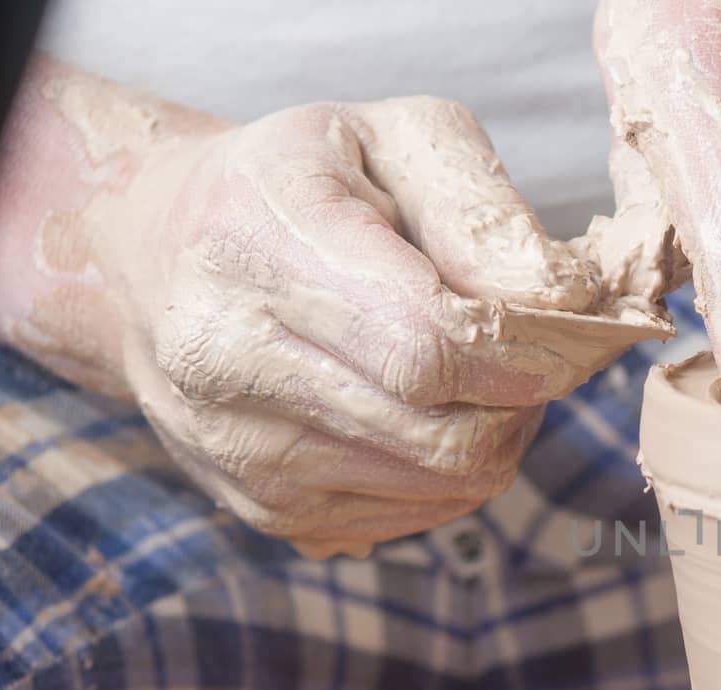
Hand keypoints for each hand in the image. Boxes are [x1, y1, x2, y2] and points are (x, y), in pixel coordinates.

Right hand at [93, 95, 668, 556]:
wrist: (153, 252)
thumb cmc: (300, 184)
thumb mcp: (395, 139)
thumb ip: (485, 213)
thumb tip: (568, 301)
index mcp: (256, 244)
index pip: (429, 345)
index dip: (523, 351)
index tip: (558, 329)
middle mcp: (225, 358)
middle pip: (447, 435)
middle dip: (522, 401)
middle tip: (529, 355)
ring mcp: (237, 448)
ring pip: (444, 488)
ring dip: (494, 437)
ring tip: (477, 376)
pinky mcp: (263, 510)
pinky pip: (415, 519)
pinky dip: (450, 474)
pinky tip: (427, 414)